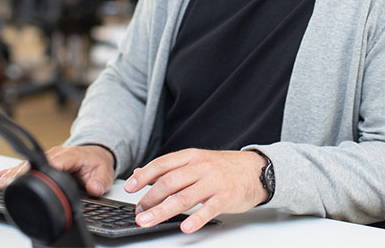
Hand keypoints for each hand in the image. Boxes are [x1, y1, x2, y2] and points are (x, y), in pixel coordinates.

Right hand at [0, 144, 115, 195]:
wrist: (95, 154)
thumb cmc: (96, 162)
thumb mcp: (104, 172)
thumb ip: (100, 181)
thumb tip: (94, 188)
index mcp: (70, 155)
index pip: (54, 161)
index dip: (41, 168)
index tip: (30, 177)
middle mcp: (56, 153)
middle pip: (34, 162)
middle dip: (19, 172)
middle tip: (5, 183)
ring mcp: (48, 157)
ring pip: (27, 163)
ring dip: (11, 172)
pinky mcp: (42, 161)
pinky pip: (25, 165)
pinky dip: (11, 170)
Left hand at [124, 148, 267, 233]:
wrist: (255, 170)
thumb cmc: (223, 168)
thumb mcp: (197, 161)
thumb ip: (170, 168)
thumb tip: (141, 174)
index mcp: (191, 157)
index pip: (162, 164)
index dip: (144, 176)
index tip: (129, 188)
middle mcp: (201, 167)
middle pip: (170, 182)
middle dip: (150, 198)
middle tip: (138, 212)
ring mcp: (214, 182)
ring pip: (184, 197)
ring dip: (163, 211)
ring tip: (148, 221)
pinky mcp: (226, 197)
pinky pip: (208, 209)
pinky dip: (196, 219)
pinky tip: (185, 227)